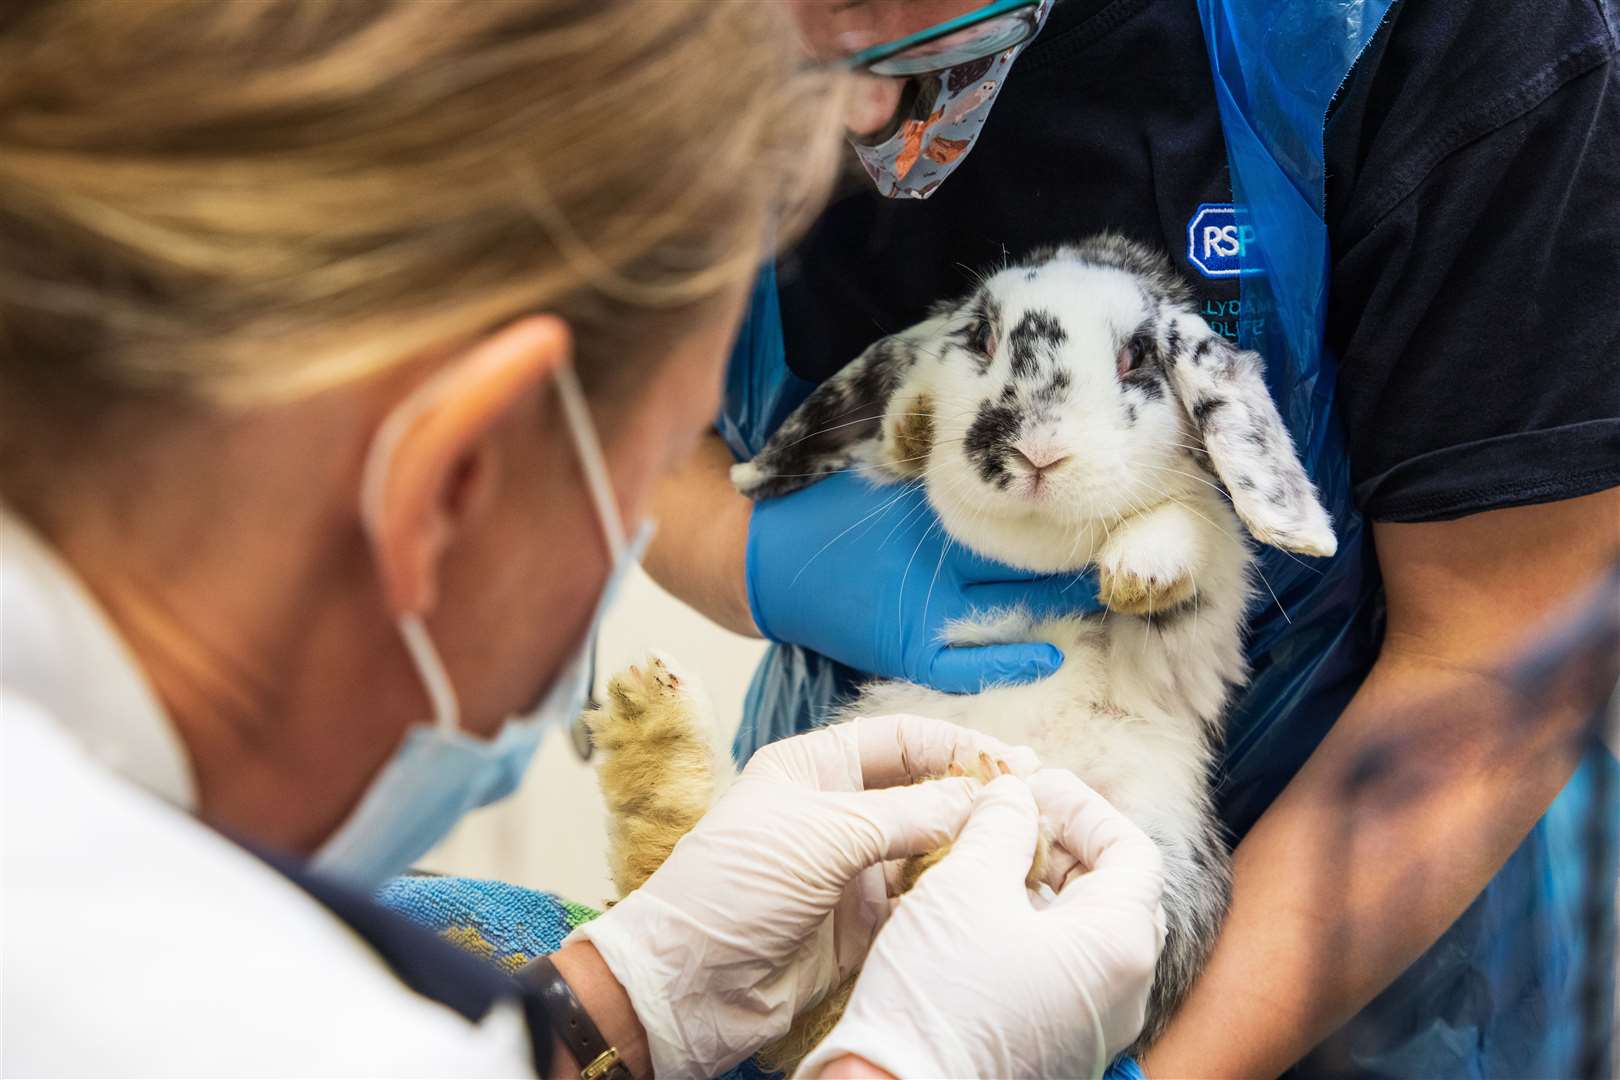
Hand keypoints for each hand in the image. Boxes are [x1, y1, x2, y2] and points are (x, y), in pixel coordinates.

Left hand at [569, 714, 1041, 1079]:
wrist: (690, 985)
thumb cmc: (733, 888)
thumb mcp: (824, 835)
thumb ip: (908, 814)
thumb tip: (980, 797)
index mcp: (812, 770)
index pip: (899, 741)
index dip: (956, 746)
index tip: (1011, 761)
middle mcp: (836, 813)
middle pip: (921, 792)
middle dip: (972, 796)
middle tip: (1034, 804)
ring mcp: (850, 869)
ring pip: (927, 848)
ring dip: (970, 846)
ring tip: (1026, 847)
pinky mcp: (862, 923)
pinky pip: (920, 899)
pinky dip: (954, 893)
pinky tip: (992, 890)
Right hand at [746, 471, 1099, 692]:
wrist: (758, 558)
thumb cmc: (821, 503)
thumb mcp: (880, 469)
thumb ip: (937, 463)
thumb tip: (1005, 441)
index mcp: (929, 513)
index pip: (1015, 513)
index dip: (1064, 510)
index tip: (1109, 499)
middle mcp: (934, 565)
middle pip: (1025, 561)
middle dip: (1075, 555)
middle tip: (1129, 545)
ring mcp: (922, 614)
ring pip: (1007, 610)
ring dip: (1058, 602)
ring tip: (1108, 590)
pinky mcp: (904, 650)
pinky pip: (965, 665)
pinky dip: (1010, 661)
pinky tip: (1053, 653)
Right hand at [798, 770, 1166, 1079]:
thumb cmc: (939, 994)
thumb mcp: (966, 885)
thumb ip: (1002, 824)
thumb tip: (1014, 794)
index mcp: (1118, 946)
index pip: (1131, 850)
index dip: (1082, 807)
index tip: (1033, 787)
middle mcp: (1123, 992)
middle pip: (1112, 892)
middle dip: (1062, 845)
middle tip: (1010, 818)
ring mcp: (1093, 1027)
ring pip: (1083, 934)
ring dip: (1040, 887)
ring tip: (984, 860)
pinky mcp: (1059, 1048)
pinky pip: (1061, 974)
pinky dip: (1030, 932)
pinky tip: (977, 916)